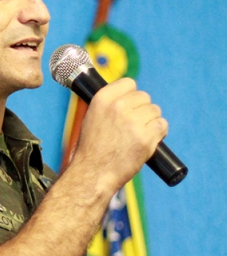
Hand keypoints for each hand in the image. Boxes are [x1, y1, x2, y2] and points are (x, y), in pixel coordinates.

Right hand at [72, 78, 167, 199]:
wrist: (94, 172)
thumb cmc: (93, 148)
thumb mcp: (92, 117)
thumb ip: (109, 104)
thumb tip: (127, 95)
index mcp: (102, 100)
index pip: (129, 83)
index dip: (131, 94)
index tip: (129, 104)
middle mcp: (118, 107)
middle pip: (144, 97)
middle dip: (142, 109)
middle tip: (134, 124)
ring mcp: (133, 122)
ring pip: (155, 111)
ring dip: (151, 121)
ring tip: (139, 134)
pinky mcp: (146, 138)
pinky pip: (162, 125)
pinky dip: (159, 133)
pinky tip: (148, 140)